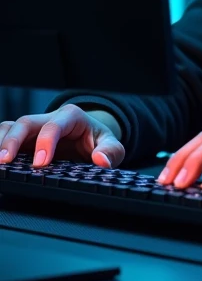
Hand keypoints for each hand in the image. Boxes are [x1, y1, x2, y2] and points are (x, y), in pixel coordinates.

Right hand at [0, 104, 124, 168]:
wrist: (90, 139)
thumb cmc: (97, 141)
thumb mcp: (111, 144)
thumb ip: (111, 151)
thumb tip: (102, 161)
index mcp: (71, 117)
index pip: (54, 125)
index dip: (46, 142)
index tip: (41, 163)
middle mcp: (49, 119)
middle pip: (25, 122)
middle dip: (13, 140)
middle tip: (5, 161)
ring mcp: (34, 129)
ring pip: (11, 127)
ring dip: (1, 142)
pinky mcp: (24, 140)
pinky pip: (6, 137)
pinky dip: (0, 146)